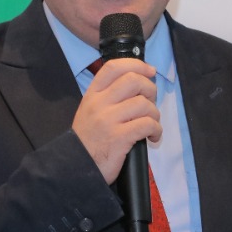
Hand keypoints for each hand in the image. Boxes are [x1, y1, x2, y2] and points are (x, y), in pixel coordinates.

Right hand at [72, 58, 159, 183]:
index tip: (149, 71)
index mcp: (92, 95)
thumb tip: (138, 84)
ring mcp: (108, 120)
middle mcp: (99, 104)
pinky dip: (156, 130)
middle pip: (133, 81)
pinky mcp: (119, 138)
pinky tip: (153, 137)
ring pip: (143, 104)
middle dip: (150, 89)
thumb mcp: (90, 112)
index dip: (136, 65)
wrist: (75, 167)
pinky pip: (147, 124)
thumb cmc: (88, 140)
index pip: (113, 67)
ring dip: (155, 114)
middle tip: (151, 102)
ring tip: (151, 124)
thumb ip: (108, 97)